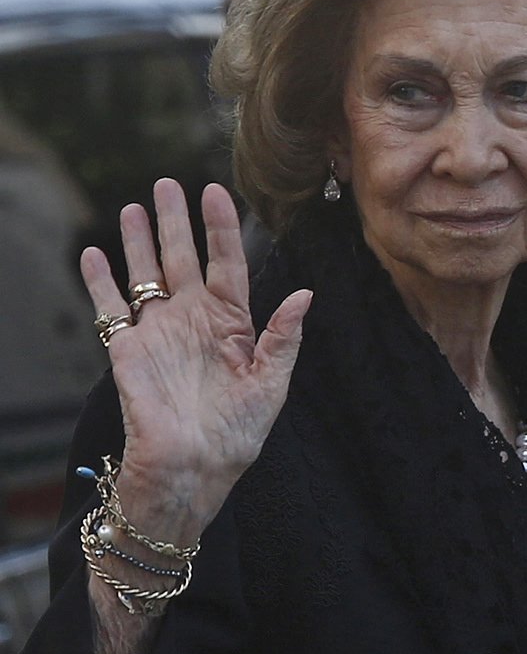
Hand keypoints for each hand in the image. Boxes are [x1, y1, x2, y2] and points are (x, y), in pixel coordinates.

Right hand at [79, 179, 310, 540]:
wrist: (193, 470)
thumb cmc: (237, 434)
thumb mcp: (272, 384)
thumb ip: (283, 337)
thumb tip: (306, 294)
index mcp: (232, 324)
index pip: (227, 263)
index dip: (221, 227)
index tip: (215, 191)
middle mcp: (193, 320)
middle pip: (182, 258)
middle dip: (175, 221)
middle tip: (167, 183)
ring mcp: (158, 332)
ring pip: (145, 274)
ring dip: (137, 241)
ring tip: (133, 206)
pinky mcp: (126, 349)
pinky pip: (110, 306)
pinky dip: (100, 280)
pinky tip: (94, 252)